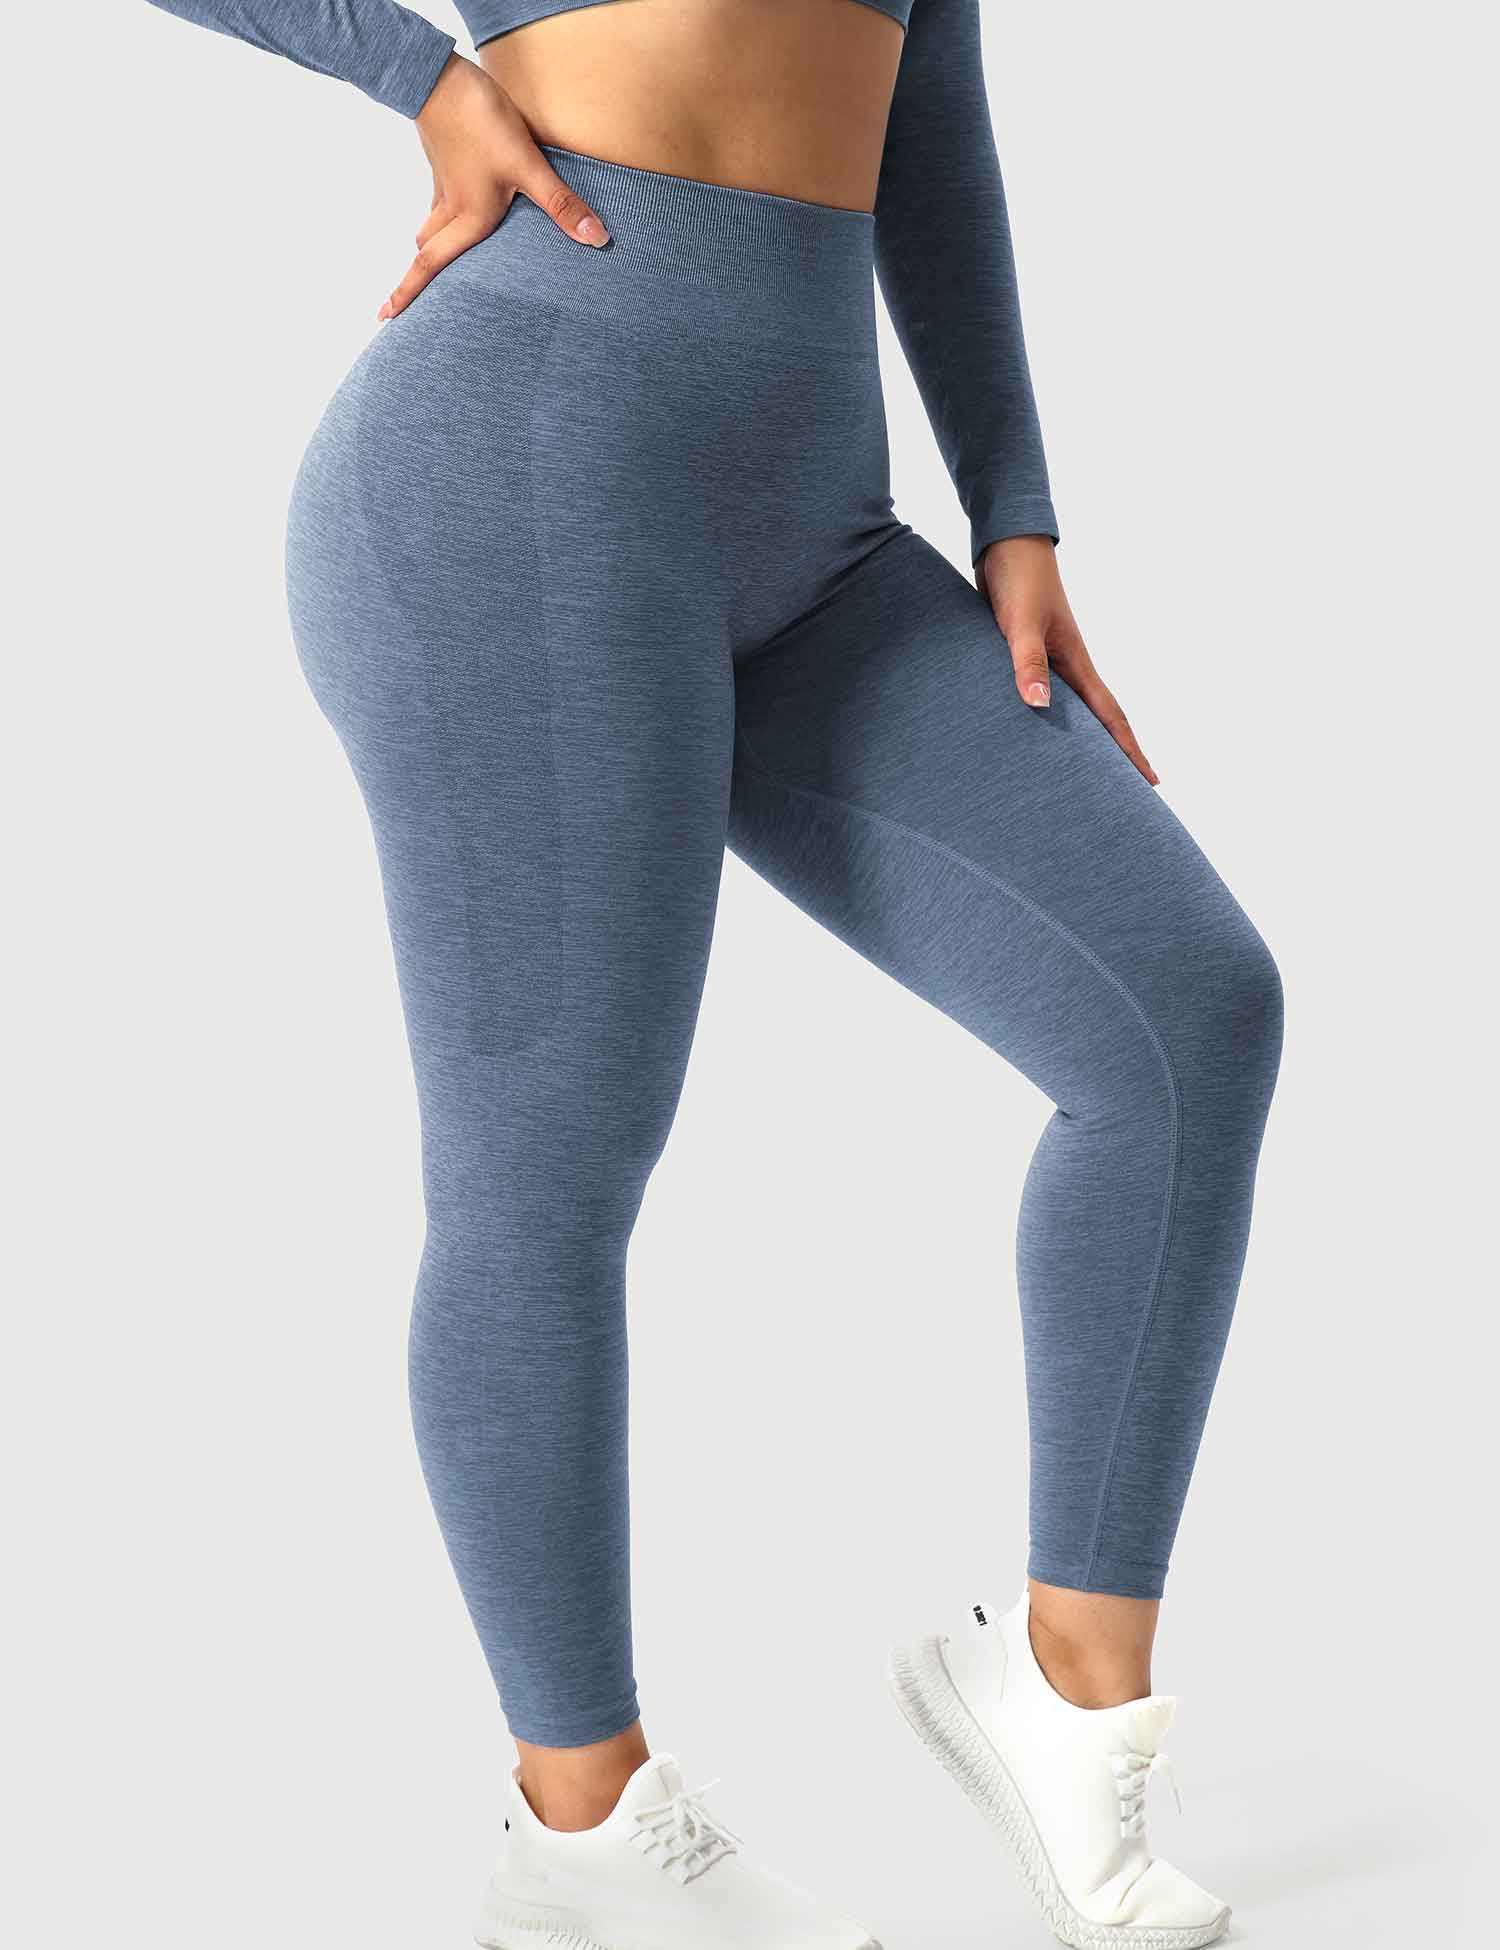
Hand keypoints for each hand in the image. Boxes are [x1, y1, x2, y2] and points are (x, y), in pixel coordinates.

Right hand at [377, 54, 608, 320]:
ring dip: (428, 246)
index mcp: (468, 218)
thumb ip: (560, 204)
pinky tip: (454, 210)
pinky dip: (439, 215)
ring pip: (430, 225)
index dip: (407, 293)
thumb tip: (597, 240)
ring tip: (431, 262)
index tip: (385, 317)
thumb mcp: (527, 165)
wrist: (440, 76)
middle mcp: (452, 208)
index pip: (430, 264)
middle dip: (415, 278)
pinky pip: (438, 200)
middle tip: (403, 303)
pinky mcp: (445, 162)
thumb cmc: (480, 122)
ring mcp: (444, 183)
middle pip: (426, 250)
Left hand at [977, 535, 1157, 785]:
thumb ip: (1027, 660)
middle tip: (1122, 794)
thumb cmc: (1020, 579)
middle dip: (1114, 756)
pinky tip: (1033, 729)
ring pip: (1070, 710)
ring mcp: (1049, 659)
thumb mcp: (1022, 623)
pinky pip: (1042, 693)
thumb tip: (1038, 705)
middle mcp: (1069, 665)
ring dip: (1079, 740)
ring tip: (1079, 774)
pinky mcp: (1026, 652)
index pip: (1111, 717)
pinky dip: (1045, 716)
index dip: (1130, 751)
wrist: (1006, 542)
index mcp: (1077, 663)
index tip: (1151, 783)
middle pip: (1098, 721)